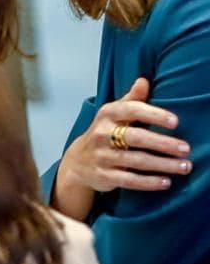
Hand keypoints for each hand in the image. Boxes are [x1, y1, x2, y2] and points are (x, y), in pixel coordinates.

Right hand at [53, 78, 190, 220]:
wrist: (77, 161)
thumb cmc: (103, 133)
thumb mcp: (113, 114)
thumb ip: (131, 99)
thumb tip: (144, 80)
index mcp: (106, 115)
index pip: (130, 110)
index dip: (153, 115)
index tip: (175, 122)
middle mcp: (101, 134)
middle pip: (135, 138)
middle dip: (162, 143)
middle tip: (186, 148)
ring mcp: (102, 156)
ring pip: (135, 160)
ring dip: (162, 164)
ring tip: (185, 166)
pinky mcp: (104, 176)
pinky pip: (129, 180)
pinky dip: (149, 182)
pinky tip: (166, 182)